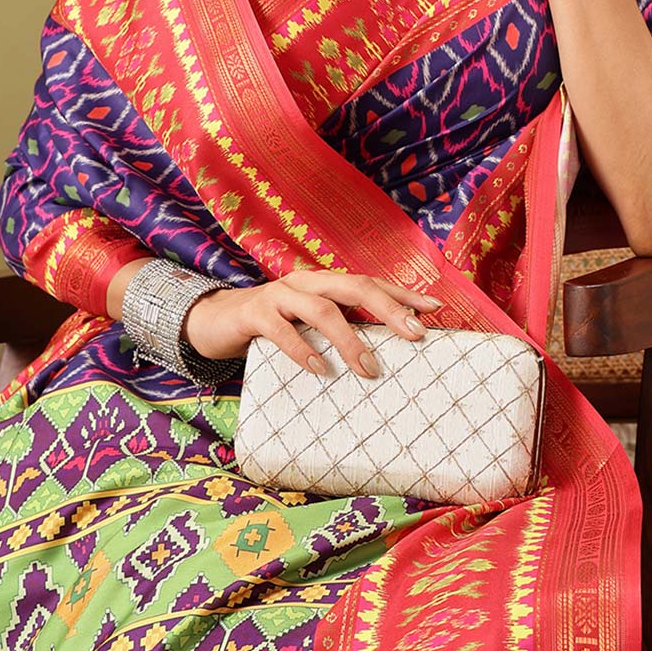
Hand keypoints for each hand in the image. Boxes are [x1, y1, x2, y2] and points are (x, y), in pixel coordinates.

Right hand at [183, 271, 443, 378]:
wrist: (216, 321)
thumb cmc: (274, 327)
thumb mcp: (309, 325)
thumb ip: (340, 330)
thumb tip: (385, 357)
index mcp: (324, 282)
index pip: (371, 283)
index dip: (403, 294)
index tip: (435, 309)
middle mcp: (306, 281)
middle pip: (355, 286)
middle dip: (389, 308)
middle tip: (415, 334)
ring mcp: (280, 295)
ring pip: (322, 308)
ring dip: (350, 338)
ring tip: (370, 368)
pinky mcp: (254, 313)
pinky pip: (282, 330)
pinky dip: (304, 350)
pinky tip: (321, 369)